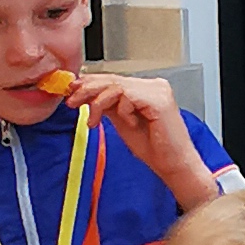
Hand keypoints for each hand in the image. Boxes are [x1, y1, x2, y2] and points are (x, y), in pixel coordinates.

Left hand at [71, 70, 216, 205]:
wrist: (173, 165)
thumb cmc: (154, 147)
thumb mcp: (122, 121)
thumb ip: (108, 106)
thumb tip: (86, 95)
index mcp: (146, 88)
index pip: (113, 79)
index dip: (90, 83)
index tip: (72, 91)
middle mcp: (153, 86)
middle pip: (113, 79)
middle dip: (87, 89)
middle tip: (72, 100)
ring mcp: (157, 91)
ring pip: (116, 86)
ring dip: (98, 102)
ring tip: (93, 119)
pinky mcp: (158, 100)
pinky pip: (127, 97)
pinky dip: (121, 111)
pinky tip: (129, 124)